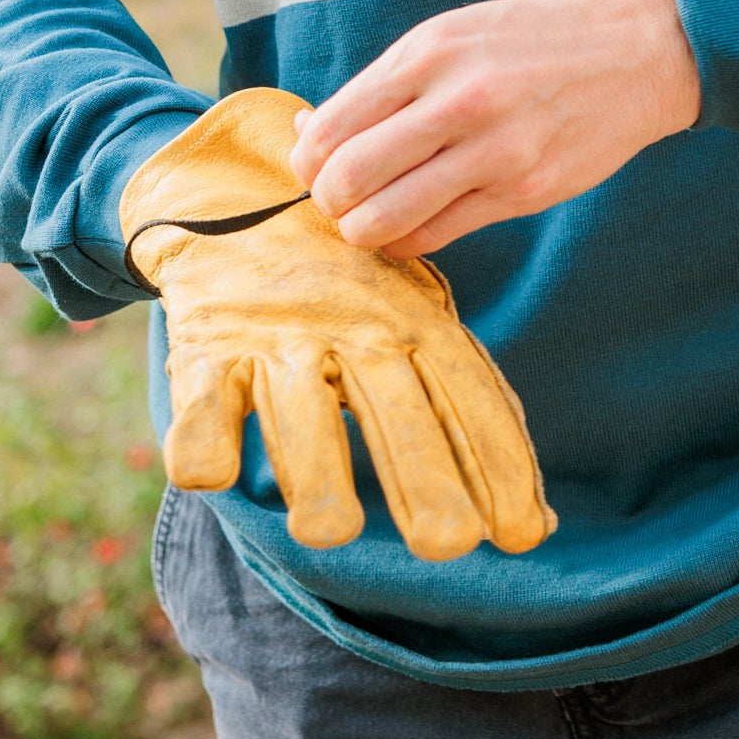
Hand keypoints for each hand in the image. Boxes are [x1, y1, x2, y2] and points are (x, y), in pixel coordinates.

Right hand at [119, 91, 553, 557]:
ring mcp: (277, 340)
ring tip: (330, 532)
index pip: (467, 398)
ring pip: (298, 411)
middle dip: (423, 475)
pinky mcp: (204, 349)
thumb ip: (470, 424)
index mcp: (415, 326)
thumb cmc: (350, 295)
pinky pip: (201, 402)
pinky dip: (202, 439)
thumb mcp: (417, 333)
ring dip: (315, 472)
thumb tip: (537, 531)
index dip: (498, 466)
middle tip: (447, 543)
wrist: (236, 194)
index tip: (522, 535)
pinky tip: (214, 476)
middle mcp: (353, 332)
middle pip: (394, 408)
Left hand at [288, 0, 700, 255]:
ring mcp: (493, 153)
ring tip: (368, 221)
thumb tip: (311, 129)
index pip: (332, 126)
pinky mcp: (523, 192)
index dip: (307, 160)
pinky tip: (410, 227)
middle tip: (338, 201)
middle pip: (349, 178)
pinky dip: (407, 241)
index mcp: (429, 54)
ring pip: (387, 218)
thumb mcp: (455, 34)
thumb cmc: (537, 40)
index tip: (314, 167)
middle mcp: (457, 103)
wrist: (640, 51)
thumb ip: (387, 82)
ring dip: (361, 231)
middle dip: (328, 201)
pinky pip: (437, 234)